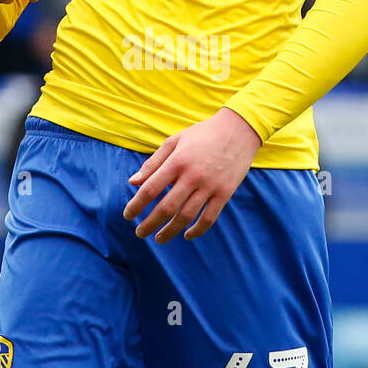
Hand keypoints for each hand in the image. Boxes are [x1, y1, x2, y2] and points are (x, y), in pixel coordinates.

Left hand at [122, 107, 261, 243]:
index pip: (150, 189)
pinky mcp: (225, 193)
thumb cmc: (202, 134)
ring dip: (170, 231)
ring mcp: (210, 186)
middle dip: (150, 224)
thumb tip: (133, 182)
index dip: (136, 205)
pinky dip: (197, 230)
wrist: (239, 129)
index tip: (128, 215)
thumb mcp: (174, 141)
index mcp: (177, 161)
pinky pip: (209, 217)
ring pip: (186, 216)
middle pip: (166, 207)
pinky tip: (186, 235)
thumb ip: (153, 163)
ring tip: (159, 238)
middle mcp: (193, 175)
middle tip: (140, 233)